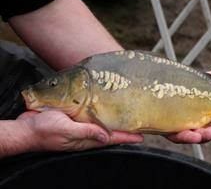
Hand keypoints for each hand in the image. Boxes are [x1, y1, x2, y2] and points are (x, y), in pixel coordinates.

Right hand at [17, 111, 142, 151]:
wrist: (27, 128)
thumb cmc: (45, 130)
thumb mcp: (66, 130)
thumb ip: (86, 132)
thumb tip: (105, 136)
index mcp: (85, 139)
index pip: (111, 139)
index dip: (126, 137)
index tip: (141, 136)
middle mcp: (85, 135)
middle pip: (110, 134)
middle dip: (125, 132)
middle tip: (139, 127)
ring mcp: (80, 128)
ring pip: (102, 127)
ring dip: (115, 125)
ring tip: (128, 121)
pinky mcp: (74, 121)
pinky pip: (91, 121)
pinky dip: (102, 119)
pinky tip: (106, 114)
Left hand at [165, 61, 210, 143]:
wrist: (165, 89)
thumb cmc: (188, 88)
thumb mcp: (204, 82)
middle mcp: (201, 125)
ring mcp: (186, 129)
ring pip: (197, 137)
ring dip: (204, 136)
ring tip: (209, 132)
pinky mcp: (171, 131)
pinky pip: (177, 137)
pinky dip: (185, 137)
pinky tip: (191, 134)